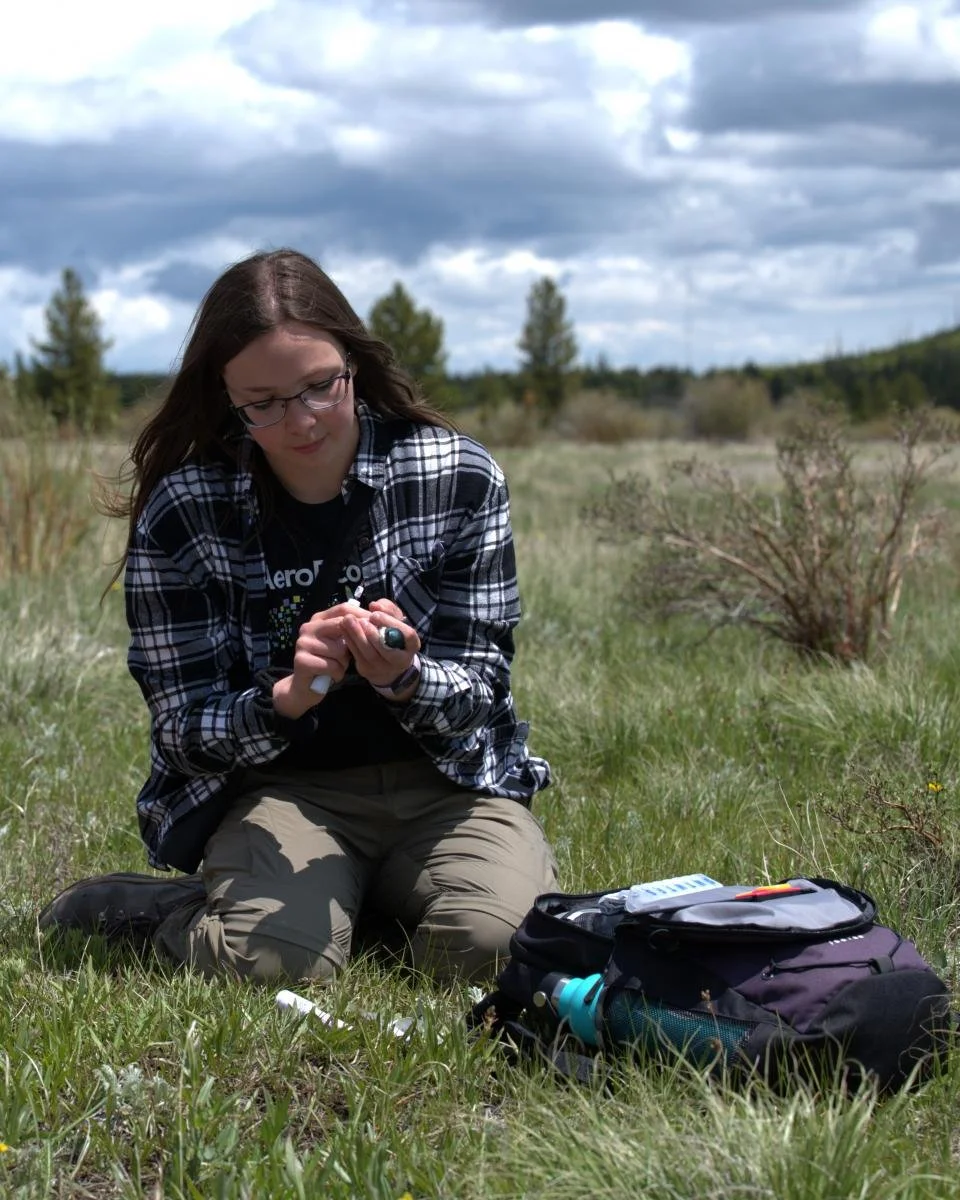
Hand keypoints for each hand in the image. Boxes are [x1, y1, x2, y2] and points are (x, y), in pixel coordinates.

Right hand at [273, 600, 373, 717]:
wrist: (306, 688)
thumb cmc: (328, 662)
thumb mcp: (341, 643)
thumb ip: (350, 631)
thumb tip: (374, 621)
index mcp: (318, 619)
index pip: (343, 609)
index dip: (362, 616)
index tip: (377, 625)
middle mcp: (308, 627)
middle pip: (342, 626)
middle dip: (353, 642)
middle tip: (350, 655)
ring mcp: (303, 643)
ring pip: (339, 650)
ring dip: (344, 663)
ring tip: (336, 667)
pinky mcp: (301, 661)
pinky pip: (332, 665)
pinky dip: (337, 673)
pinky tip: (330, 675)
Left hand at [341, 597, 420, 690]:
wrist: (388, 662)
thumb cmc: (393, 635)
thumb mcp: (396, 620)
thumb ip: (388, 609)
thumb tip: (375, 605)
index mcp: (412, 646)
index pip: (407, 635)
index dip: (390, 624)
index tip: (375, 615)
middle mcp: (401, 660)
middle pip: (386, 649)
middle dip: (372, 634)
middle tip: (360, 620)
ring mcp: (383, 668)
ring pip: (370, 654)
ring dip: (357, 637)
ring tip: (347, 621)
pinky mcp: (367, 670)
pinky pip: (358, 656)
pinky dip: (350, 642)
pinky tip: (343, 630)